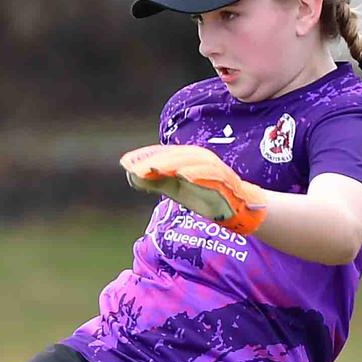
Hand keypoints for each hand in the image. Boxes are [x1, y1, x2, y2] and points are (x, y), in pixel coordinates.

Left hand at [120, 144, 267, 234]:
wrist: (237, 208)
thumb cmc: (204, 195)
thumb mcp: (175, 188)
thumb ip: (156, 181)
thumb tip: (131, 175)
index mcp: (187, 159)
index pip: (163, 153)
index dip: (145, 156)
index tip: (125, 162)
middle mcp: (200, 159)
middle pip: (175, 154)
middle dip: (154, 159)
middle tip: (134, 168)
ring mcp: (214, 169)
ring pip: (192, 160)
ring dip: (172, 163)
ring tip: (153, 168)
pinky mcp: (226, 180)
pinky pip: (212, 174)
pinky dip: (198, 173)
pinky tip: (183, 175)